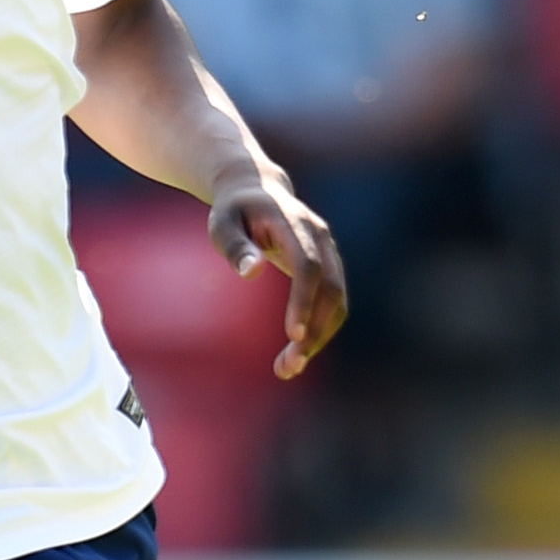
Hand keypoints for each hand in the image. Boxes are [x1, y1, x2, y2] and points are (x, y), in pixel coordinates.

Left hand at [208, 172, 349, 380]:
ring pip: (337, 302)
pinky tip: (297, 354)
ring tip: (287, 369)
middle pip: (331, 289)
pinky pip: (333, 304)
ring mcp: (329, 253)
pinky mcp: (328, 267)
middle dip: (315, 330)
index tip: (293, 334)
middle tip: (288, 366)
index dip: (304, 300)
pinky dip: (319, 330)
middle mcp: (320, 238)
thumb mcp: (222, 223)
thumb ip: (235, 246)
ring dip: (319, 337)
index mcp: (295, 224)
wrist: (256, 191)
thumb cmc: (234, 210)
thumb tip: (252, 272)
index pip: (309, 266)